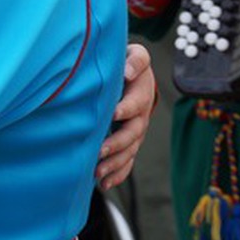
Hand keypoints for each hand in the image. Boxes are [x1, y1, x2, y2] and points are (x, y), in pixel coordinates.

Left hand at [96, 42, 156, 189]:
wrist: (134, 75)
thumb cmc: (127, 64)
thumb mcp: (135, 55)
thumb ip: (135, 60)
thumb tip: (128, 71)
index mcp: (142, 92)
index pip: (137, 101)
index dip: (127, 107)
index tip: (114, 113)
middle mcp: (142, 114)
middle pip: (133, 132)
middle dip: (117, 143)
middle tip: (100, 150)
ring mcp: (137, 130)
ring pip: (130, 150)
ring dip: (115, 163)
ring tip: (98, 172)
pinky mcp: (131, 142)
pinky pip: (128, 161)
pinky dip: (118, 174)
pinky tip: (105, 183)